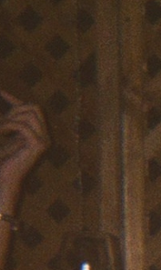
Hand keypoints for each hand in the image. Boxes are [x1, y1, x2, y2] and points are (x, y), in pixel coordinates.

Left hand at [0, 91, 48, 211]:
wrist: (4, 177)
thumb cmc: (3, 158)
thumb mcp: (4, 134)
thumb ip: (7, 121)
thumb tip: (4, 96)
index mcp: (38, 134)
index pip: (31, 109)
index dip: (14, 99)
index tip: (0, 92)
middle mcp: (45, 136)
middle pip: (35, 107)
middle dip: (16, 108)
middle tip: (2, 121)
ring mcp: (45, 141)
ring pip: (30, 114)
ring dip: (11, 118)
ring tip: (0, 129)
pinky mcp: (39, 145)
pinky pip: (23, 126)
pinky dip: (8, 126)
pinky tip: (1, 132)